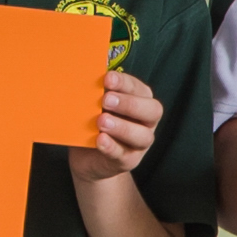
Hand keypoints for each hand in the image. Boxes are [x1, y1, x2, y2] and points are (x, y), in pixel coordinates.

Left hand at [70, 66, 164, 185]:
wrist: (88, 158)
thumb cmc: (94, 123)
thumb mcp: (94, 106)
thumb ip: (96, 93)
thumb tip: (83, 75)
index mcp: (141, 101)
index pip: (140, 89)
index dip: (125, 83)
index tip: (107, 79)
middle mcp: (146, 122)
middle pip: (152, 111)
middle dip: (129, 104)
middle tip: (106, 100)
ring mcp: (139, 144)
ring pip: (142, 136)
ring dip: (122, 127)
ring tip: (102, 121)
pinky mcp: (128, 161)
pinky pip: (124, 155)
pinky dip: (112, 147)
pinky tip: (100, 140)